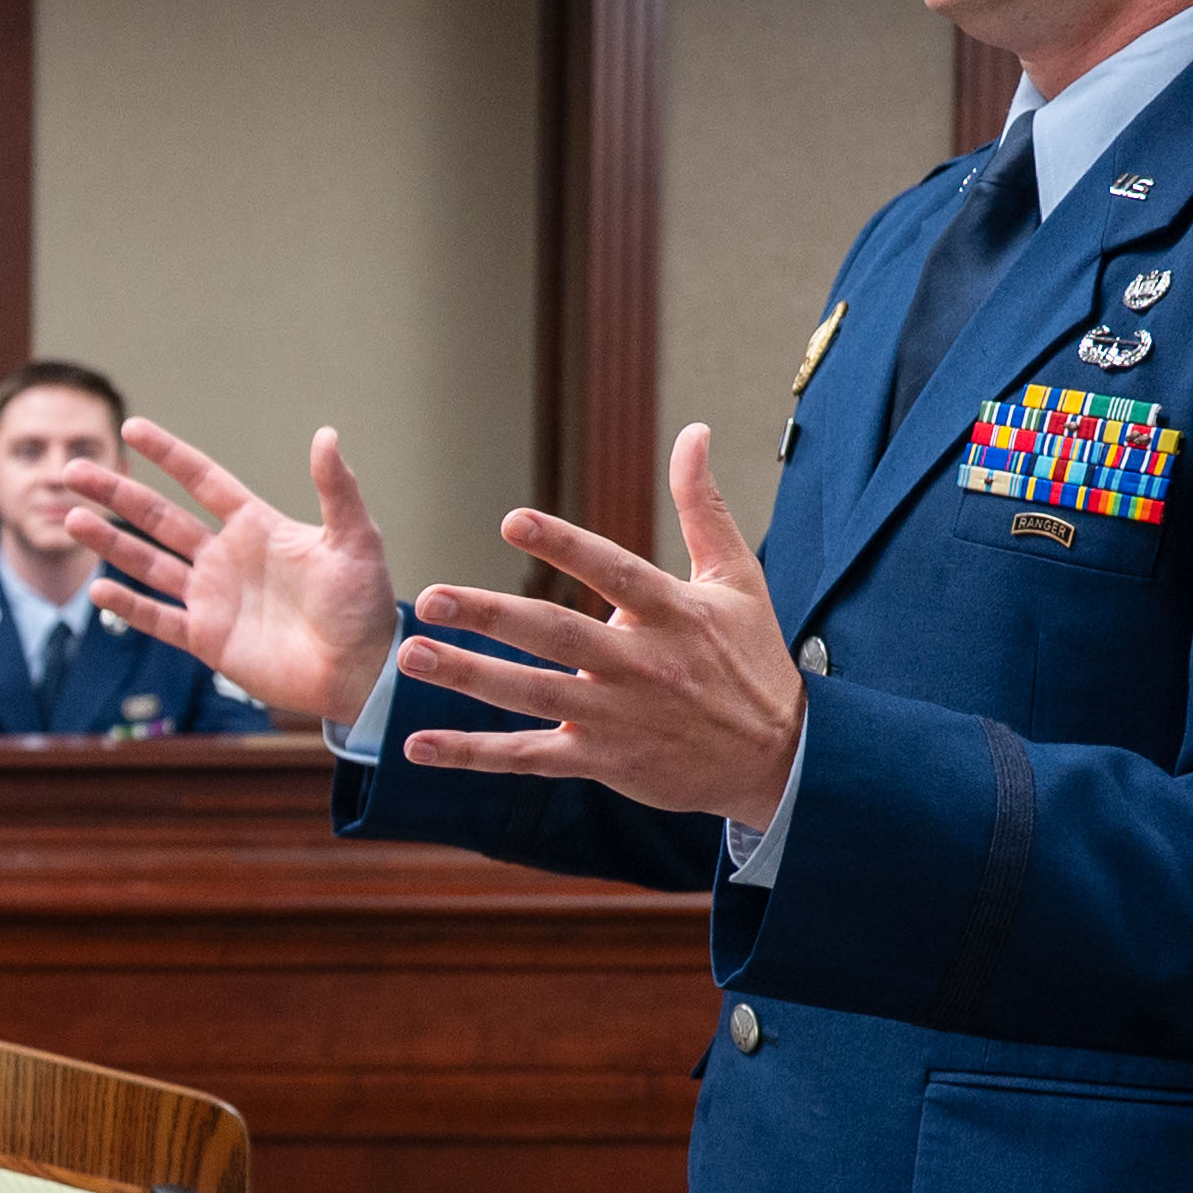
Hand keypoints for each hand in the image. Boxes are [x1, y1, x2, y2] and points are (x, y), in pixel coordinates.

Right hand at [75, 417, 407, 725]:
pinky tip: (98, 590)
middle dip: (116, 494)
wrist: (361, 671)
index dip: (167, 455)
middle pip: (159, 518)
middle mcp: (226, 558)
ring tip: (71, 518)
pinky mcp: (208, 640)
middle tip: (72, 470)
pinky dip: (129, 606)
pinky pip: (159, 619)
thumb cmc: (365, 605)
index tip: (131, 429)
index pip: (201, 481)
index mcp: (256, 527)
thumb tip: (325, 434)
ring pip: (149, 564)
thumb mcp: (355, 540)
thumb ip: (336, 489)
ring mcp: (213, 599)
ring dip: (110, 543)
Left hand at [393, 424, 804, 825]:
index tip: (512, 521)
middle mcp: (642, 665)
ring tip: (411, 655)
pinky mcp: (602, 760)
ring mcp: (618, 717)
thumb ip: (703, 507)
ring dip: (468, 676)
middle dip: (492, 617)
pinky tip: (420, 743)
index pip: (612, 571)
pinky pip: (528, 757)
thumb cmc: (752, 659)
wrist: (781, 759)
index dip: (564, 546)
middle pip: (557, 636)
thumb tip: (694, 432)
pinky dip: (474, 752)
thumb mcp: (738, 579)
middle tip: (433, 595)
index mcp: (675, 613)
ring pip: (532, 695)